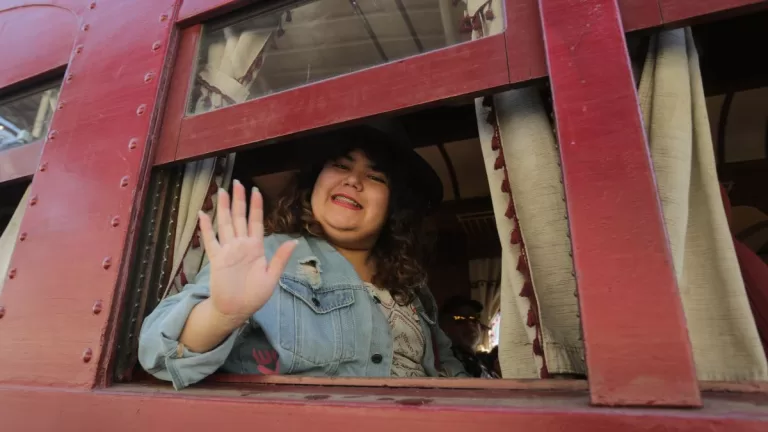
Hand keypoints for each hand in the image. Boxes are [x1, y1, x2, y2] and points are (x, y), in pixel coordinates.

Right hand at [198, 180, 296, 322]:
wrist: (237, 310)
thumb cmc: (255, 295)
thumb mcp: (272, 277)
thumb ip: (280, 258)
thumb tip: (294, 241)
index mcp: (255, 247)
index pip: (256, 221)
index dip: (256, 206)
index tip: (256, 190)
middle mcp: (241, 245)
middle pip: (239, 217)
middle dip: (238, 200)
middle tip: (236, 182)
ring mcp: (227, 250)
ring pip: (225, 224)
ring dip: (222, 208)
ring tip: (220, 191)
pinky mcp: (216, 259)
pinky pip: (210, 240)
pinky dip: (205, 228)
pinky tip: (202, 214)